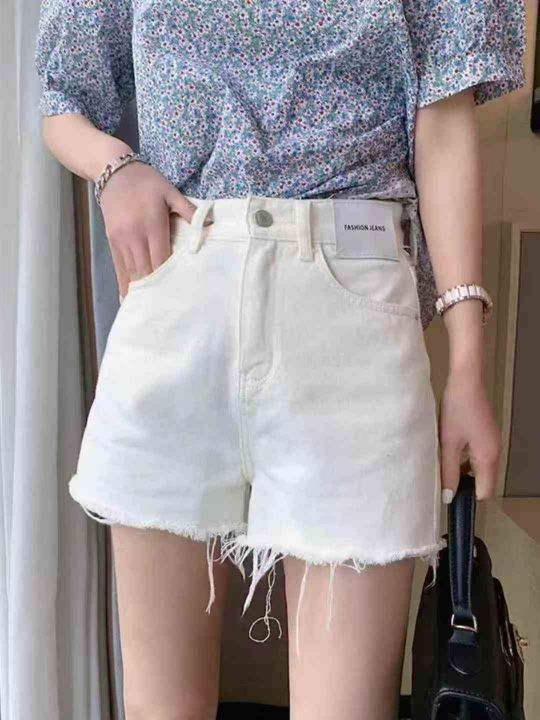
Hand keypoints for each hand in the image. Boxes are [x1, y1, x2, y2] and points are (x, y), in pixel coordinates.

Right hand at [99, 160, 196, 297]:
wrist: (113, 171)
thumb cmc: (147, 182)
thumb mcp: (170, 192)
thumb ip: (189, 210)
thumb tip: (209, 225)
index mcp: (152, 225)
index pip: (161, 258)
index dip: (169, 277)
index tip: (179, 294)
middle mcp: (135, 236)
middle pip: (146, 270)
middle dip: (156, 289)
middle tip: (168, 309)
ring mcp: (121, 241)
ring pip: (132, 272)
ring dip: (141, 291)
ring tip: (151, 310)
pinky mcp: (112, 243)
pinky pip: (119, 269)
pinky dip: (126, 285)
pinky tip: (131, 299)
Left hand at [438, 369, 501, 502]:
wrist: (466, 381)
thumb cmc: (456, 411)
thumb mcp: (448, 444)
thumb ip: (449, 471)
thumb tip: (449, 497)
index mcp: (488, 458)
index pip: (485, 492)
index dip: (468, 497)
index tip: (449, 497)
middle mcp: (495, 453)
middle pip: (485, 481)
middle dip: (466, 486)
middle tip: (443, 483)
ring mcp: (493, 443)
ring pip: (481, 469)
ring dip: (465, 472)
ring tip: (443, 469)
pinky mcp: (487, 434)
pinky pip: (479, 456)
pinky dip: (467, 460)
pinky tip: (450, 454)